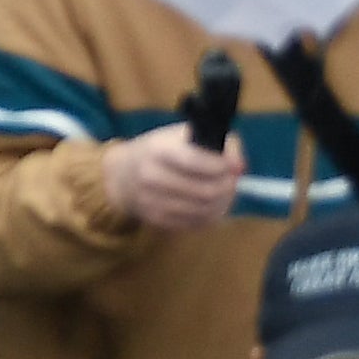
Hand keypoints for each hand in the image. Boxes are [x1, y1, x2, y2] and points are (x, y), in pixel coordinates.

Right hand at [102, 121, 245, 231]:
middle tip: (233, 180)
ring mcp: (153, 201)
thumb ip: (213, 142)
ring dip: (223, 202)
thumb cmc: (157, 151)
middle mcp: (151, 176)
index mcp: (156, 149)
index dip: (222, 165)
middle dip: (228, 186)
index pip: (195, 161)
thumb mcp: (178, 135)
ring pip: (205, 210)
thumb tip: (238, 165)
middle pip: (206, 190)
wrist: (120, 176)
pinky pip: (196, 223)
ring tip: (224, 192)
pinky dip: (210, 215)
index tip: (234, 165)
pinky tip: (210, 204)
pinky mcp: (158, 220)